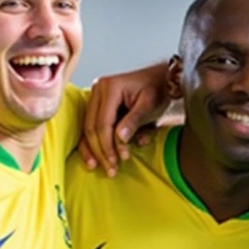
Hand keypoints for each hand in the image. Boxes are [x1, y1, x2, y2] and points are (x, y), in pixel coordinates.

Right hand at [81, 62, 171, 176]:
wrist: (160, 78)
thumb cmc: (157, 90)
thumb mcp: (150, 105)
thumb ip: (135, 121)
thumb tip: (120, 138)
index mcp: (109, 87)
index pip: (103, 123)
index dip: (108, 145)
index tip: (116, 162)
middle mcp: (97, 90)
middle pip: (91, 127)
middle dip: (100, 151)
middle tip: (110, 170)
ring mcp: (95, 97)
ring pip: (87, 128)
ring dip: (93, 150)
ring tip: (97, 167)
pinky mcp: (97, 105)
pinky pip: (91, 126)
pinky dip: (93, 143)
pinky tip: (94, 158)